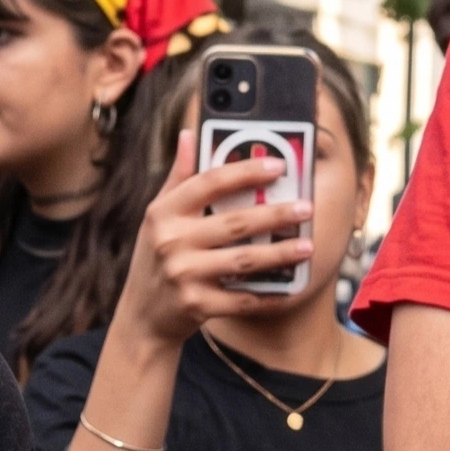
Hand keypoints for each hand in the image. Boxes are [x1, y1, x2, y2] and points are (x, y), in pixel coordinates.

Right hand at [109, 129, 315, 347]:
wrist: (142, 316)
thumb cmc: (156, 257)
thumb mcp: (158, 215)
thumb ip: (179, 176)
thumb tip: (190, 134)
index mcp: (164, 212)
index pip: (209, 183)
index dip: (246, 171)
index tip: (279, 166)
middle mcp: (171, 241)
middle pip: (233, 223)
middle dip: (274, 214)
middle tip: (306, 208)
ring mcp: (183, 275)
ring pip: (243, 260)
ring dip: (279, 253)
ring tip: (307, 246)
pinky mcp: (196, 305)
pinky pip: (242, 299)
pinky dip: (269, 295)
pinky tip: (290, 288)